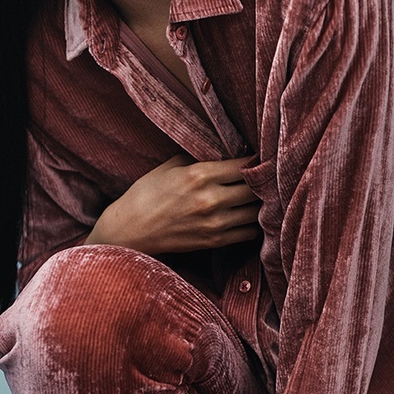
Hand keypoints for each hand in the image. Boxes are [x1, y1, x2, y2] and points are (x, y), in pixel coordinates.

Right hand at [86, 154, 260, 253]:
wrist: (130, 231)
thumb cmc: (147, 194)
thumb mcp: (170, 166)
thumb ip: (200, 159)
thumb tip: (226, 152)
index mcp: (199, 175)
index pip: (243, 165)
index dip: (256, 160)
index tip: (259, 158)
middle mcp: (211, 199)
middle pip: (255, 188)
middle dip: (262, 181)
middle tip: (264, 177)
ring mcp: (214, 223)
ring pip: (257, 212)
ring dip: (260, 203)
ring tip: (258, 196)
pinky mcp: (214, 241)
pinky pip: (249, 233)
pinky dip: (252, 223)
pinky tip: (247, 215)